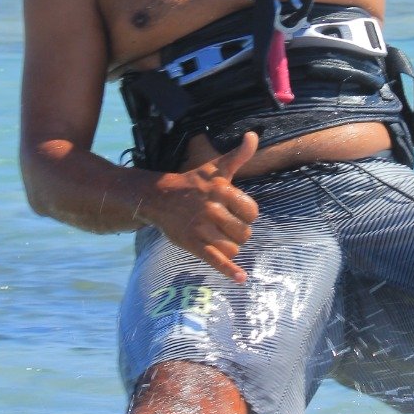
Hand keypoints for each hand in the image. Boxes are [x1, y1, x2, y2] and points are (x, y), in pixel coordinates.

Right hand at [145, 132, 260, 283]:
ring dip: (230, 246)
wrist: (159, 196)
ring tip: (220, 237)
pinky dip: (229, 271)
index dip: (248, 214)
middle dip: (238, 231)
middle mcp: (212, 209)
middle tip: (225, 225)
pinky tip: (241, 278)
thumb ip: (239, 155)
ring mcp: (201, 228)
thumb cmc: (193, 182)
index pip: (252, 212)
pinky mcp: (193, 244)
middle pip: (244, 233)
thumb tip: (254, 136)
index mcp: (221, 190)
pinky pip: (216, 260)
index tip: (237, 211)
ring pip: (233, 247)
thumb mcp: (216, 167)